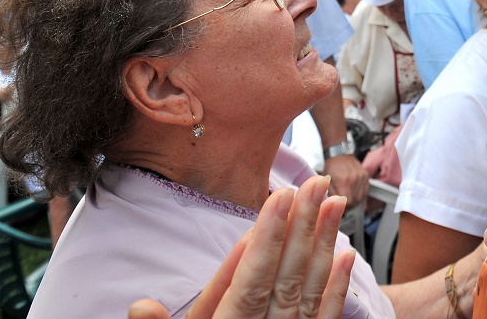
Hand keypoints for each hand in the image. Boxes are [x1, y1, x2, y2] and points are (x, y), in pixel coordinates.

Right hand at [128, 175, 353, 318]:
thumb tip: (140, 304)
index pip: (250, 283)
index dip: (266, 240)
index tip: (279, 197)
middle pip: (286, 278)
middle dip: (301, 227)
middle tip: (315, 183)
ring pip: (309, 291)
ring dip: (324, 245)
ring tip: (335, 204)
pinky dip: (336, 288)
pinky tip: (346, 257)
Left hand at [324, 153, 368, 207]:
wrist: (340, 154)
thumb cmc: (331, 167)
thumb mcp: (326, 182)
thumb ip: (331, 195)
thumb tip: (334, 207)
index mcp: (343, 181)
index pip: (348, 203)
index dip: (343, 208)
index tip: (339, 208)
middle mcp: (355, 179)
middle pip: (356, 202)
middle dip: (349, 206)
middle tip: (343, 205)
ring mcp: (362, 177)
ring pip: (361, 198)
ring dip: (354, 201)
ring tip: (347, 198)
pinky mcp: (366, 176)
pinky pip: (365, 191)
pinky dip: (359, 195)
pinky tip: (353, 193)